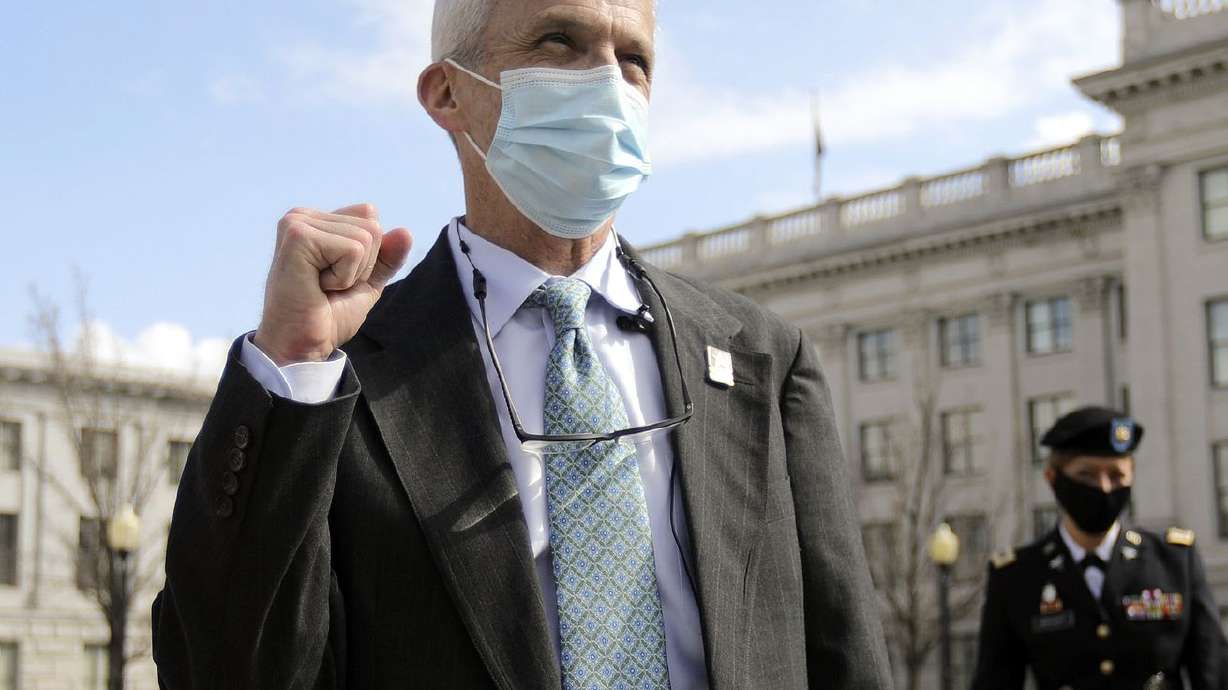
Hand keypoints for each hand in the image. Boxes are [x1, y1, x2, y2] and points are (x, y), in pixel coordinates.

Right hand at [253, 204, 412, 364]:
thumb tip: (405, 232)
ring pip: (365, 238)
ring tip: (320, 287)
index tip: (336, 278)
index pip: (371, 218)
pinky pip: (353, 250)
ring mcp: (297, 223)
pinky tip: (316, 286)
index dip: (368, 258)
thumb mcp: (367, 282)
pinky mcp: (298, 236)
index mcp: (316, 221)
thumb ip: (387, 257)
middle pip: (371, 227)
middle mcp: (302, 216)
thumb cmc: (327, 315)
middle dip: (360, 267)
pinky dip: (343, 277)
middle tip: (327, 286)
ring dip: (350, 274)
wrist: (303, 345)